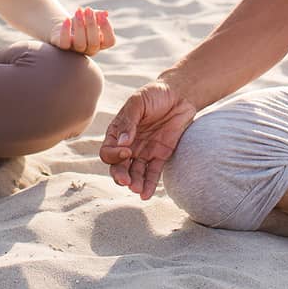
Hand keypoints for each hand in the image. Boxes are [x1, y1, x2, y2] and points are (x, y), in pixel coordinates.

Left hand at [49, 7, 115, 56]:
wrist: (63, 26)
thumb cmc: (81, 21)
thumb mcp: (89, 16)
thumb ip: (98, 15)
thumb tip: (105, 13)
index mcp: (100, 43)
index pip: (110, 41)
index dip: (108, 29)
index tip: (103, 15)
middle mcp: (90, 49)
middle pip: (94, 42)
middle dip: (92, 24)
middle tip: (88, 9)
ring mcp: (76, 50)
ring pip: (80, 43)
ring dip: (80, 26)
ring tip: (78, 11)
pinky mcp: (63, 47)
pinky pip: (64, 43)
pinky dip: (65, 31)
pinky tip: (66, 19)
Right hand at [99, 79, 197, 198]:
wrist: (180, 94)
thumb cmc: (155, 94)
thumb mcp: (138, 102)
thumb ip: (129, 121)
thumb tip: (122, 143)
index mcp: (118, 132)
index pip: (108, 151)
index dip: (113, 155)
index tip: (126, 151)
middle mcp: (129, 145)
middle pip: (118, 166)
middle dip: (120, 175)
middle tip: (126, 181)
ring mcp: (144, 151)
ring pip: (135, 173)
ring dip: (134, 183)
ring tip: (137, 190)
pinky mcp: (160, 155)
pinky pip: (153, 173)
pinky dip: (149, 185)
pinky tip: (146, 194)